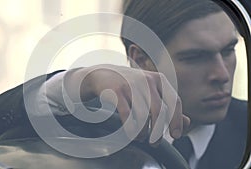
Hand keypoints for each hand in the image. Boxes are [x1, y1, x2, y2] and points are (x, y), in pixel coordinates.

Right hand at [55, 64, 189, 142]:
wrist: (104, 75)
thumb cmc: (131, 86)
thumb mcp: (152, 91)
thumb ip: (169, 105)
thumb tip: (188, 122)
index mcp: (159, 79)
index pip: (175, 101)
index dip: (177, 120)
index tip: (176, 135)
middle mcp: (146, 80)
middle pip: (159, 111)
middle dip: (158, 131)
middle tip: (155, 143)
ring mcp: (131, 84)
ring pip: (143, 115)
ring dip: (143, 132)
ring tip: (141, 138)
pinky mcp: (116, 91)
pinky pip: (127, 114)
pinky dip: (130, 128)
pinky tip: (131, 134)